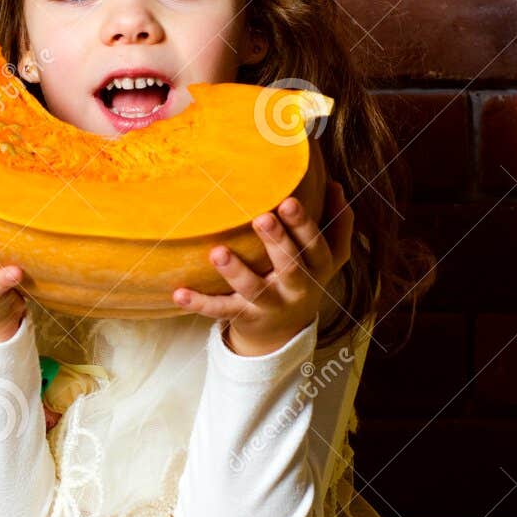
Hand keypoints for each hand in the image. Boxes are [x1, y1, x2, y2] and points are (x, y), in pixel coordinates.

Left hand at [172, 179, 354, 355]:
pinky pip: (221, 310)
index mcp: (317, 268)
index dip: (303, 225)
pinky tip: (179, 292)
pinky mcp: (244, 317)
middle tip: (261, 218)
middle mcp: (296, 288)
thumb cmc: (304, 278)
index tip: (288, 200)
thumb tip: (336, 185)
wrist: (284, 331)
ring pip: (253, 289)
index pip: (314, 245)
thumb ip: (337, 223)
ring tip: (217, 253)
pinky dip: (199, 303)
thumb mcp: (328, 257)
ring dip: (235, 272)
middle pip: (289, 266)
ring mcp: (269, 305)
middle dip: (276, 242)